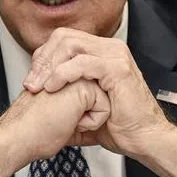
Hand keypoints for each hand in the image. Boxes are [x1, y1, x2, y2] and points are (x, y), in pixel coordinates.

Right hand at [0, 79, 108, 176]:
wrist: (18, 138)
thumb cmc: (34, 131)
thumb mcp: (62, 114)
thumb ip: (82, 107)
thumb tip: (105, 111)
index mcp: (65, 74)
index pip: (93, 96)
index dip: (82, 115)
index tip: (59, 119)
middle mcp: (71, 70)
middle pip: (102, 97)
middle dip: (88, 115)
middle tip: (61, 118)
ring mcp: (76, 74)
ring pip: (105, 101)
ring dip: (88, 118)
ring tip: (64, 119)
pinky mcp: (83, 85)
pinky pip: (104, 108)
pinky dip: (90, 122)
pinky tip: (70, 121)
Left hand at [23, 28, 176, 176]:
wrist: (145, 139)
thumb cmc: (120, 126)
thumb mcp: (86, 105)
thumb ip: (66, 94)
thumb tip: (39, 98)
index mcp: (102, 52)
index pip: (63, 39)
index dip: (43, 57)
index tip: (32, 80)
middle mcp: (109, 48)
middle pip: (64, 37)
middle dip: (42, 59)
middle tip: (31, 83)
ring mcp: (115, 56)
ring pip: (71, 44)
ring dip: (49, 65)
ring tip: (39, 86)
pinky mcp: (117, 69)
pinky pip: (83, 62)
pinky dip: (63, 73)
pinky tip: (53, 87)